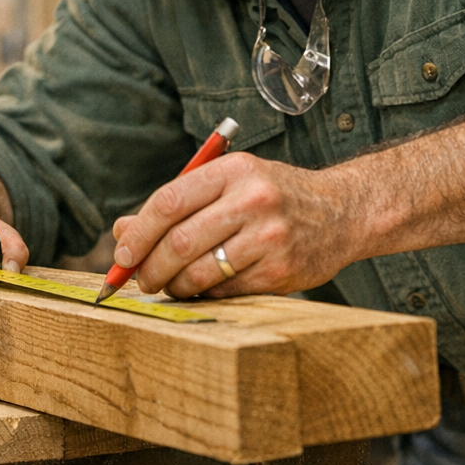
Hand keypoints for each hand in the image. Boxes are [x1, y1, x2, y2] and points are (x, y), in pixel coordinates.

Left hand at [109, 152, 358, 299]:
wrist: (342, 211)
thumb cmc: (274, 195)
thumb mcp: (230, 182)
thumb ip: (178, 203)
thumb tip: (121, 231)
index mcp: (233, 170)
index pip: (168, 202)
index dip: (137, 233)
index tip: (121, 254)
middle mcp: (252, 200)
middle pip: (178, 241)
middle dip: (149, 268)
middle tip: (140, 279)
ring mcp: (268, 237)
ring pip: (199, 272)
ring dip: (173, 285)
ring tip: (170, 285)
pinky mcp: (280, 271)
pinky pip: (225, 290)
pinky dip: (203, 295)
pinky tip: (201, 289)